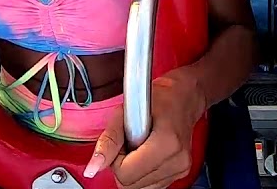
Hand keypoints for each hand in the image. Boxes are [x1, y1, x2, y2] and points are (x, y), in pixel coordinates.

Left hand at [84, 69, 205, 188]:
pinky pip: (151, 186)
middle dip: (123, 166)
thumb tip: (93, 167)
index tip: (122, 143)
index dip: (115, 160)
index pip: (126, 174)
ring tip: (140, 148)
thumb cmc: (158, 99)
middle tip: (130, 143)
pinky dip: (143, 173)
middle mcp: (176, 160)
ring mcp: (180, 169)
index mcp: (166, 142)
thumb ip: (108, 140)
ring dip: (133, 171)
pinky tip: (147, 155)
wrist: (183, 97)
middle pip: (132, 185)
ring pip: (140, 188)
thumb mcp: (126, 111)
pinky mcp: (181, 174)